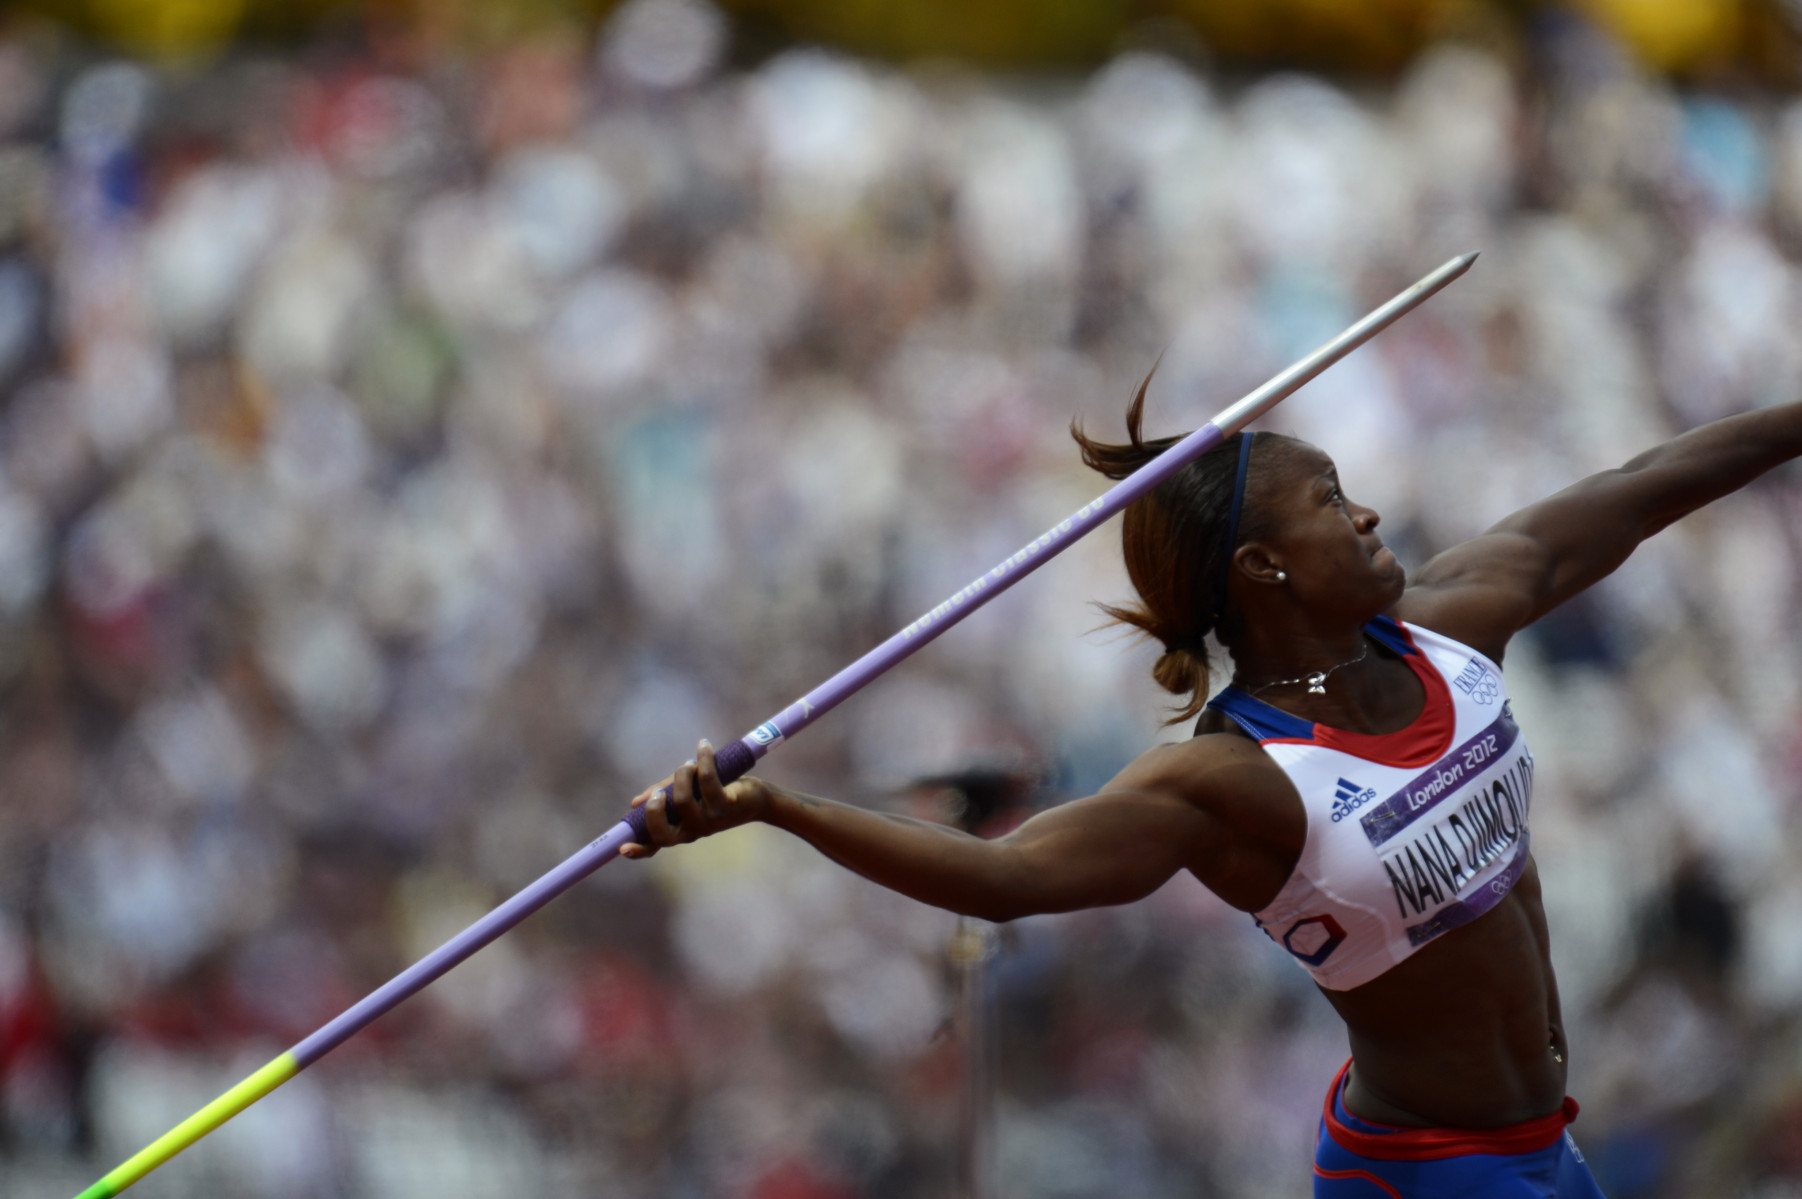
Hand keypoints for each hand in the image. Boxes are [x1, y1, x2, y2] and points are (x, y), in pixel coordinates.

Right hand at [622, 739, 774, 858]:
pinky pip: (707, 781)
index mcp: (680, 829)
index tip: (622, 848)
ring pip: (683, 801)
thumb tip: (635, 802)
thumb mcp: (688, 792)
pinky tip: (704, 746)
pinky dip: (703, 760)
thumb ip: (664, 793)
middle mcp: (692, 831)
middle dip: (655, 809)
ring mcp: (709, 822)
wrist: (756, 798)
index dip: (639, 849)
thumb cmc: (718, 793)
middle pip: (664, 833)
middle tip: (660, 791)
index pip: (656, 845)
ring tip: (689, 763)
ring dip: (682, 774)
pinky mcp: (725, 806)